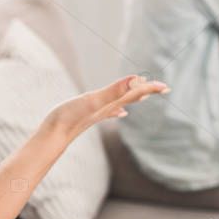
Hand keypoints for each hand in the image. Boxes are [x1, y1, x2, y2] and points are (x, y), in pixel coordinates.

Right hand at [40, 75, 168, 140]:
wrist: (52, 136)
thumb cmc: (70, 117)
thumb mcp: (93, 100)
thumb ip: (114, 91)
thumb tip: (136, 81)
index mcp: (110, 103)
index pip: (135, 92)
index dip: (150, 87)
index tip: (165, 86)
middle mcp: (107, 108)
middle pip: (132, 97)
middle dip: (146, 91)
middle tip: (162, 88)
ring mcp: (98, 113)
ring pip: (121, 104)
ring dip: (133, 97)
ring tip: (144, 94)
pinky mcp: (87, 116)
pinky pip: (108, 111)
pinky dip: (117, 109)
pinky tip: (120, 113)